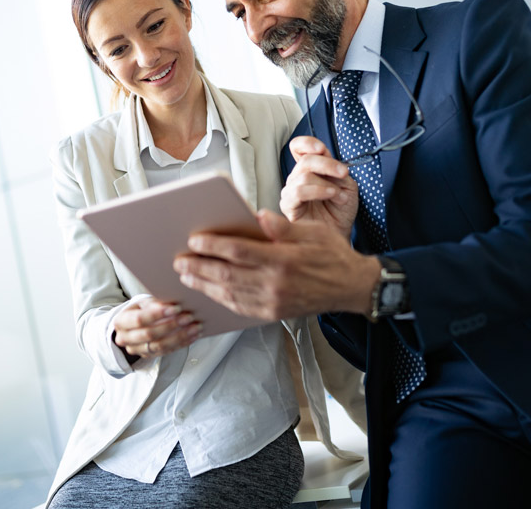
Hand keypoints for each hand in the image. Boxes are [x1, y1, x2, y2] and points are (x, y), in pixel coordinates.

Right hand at [113, 297, 201, 358]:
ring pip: (160, 346)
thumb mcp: (144, 302)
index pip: (139, 319)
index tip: (176, 308)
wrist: (134, 324)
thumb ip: (155, 303)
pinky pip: (167, 352)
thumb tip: (173, 303)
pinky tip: (194, 335)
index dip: (158, 314)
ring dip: (180, 336)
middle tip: (189, 317)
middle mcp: (125, 338)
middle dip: (171, 325)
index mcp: (121, 321)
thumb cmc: (141, 309)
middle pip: (150, 334)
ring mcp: (136, 350)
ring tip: (195, 327)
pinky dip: (182, 343)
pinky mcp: (148, 356)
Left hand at [173, 209, 380, 320]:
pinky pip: (240, 307)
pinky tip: (209, 292)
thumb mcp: (312, 231)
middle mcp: (276, 284)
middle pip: (227, 275)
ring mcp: (273, 302)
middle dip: (199, 267)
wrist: (351, 287)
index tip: (194, 240)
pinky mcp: (273, 313)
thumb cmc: (332, 255)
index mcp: (284, 259)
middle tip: (179, 261)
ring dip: (204, 285)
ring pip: (229, 294)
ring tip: (186, 277)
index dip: (213, 246)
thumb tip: (257, 217)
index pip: (239, 252)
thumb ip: (281, 227)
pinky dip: (221, 300)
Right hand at [280, 136, 357, 238]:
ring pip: (303, 175)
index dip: (307, 143)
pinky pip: (298, 192)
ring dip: (326, 183)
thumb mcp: (346, 184)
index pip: (298, 147)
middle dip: (327, 164)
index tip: (321, 148)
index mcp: (310, 169)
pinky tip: (331, 195)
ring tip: (340, 195)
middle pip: (305, 160)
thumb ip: (336, 168)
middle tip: (343, 173)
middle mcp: (297, 178)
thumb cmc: (341, 210)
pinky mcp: (288, 206)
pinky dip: (318, 191)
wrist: (341, 233)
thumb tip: (327, 157)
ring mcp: (291, 192)